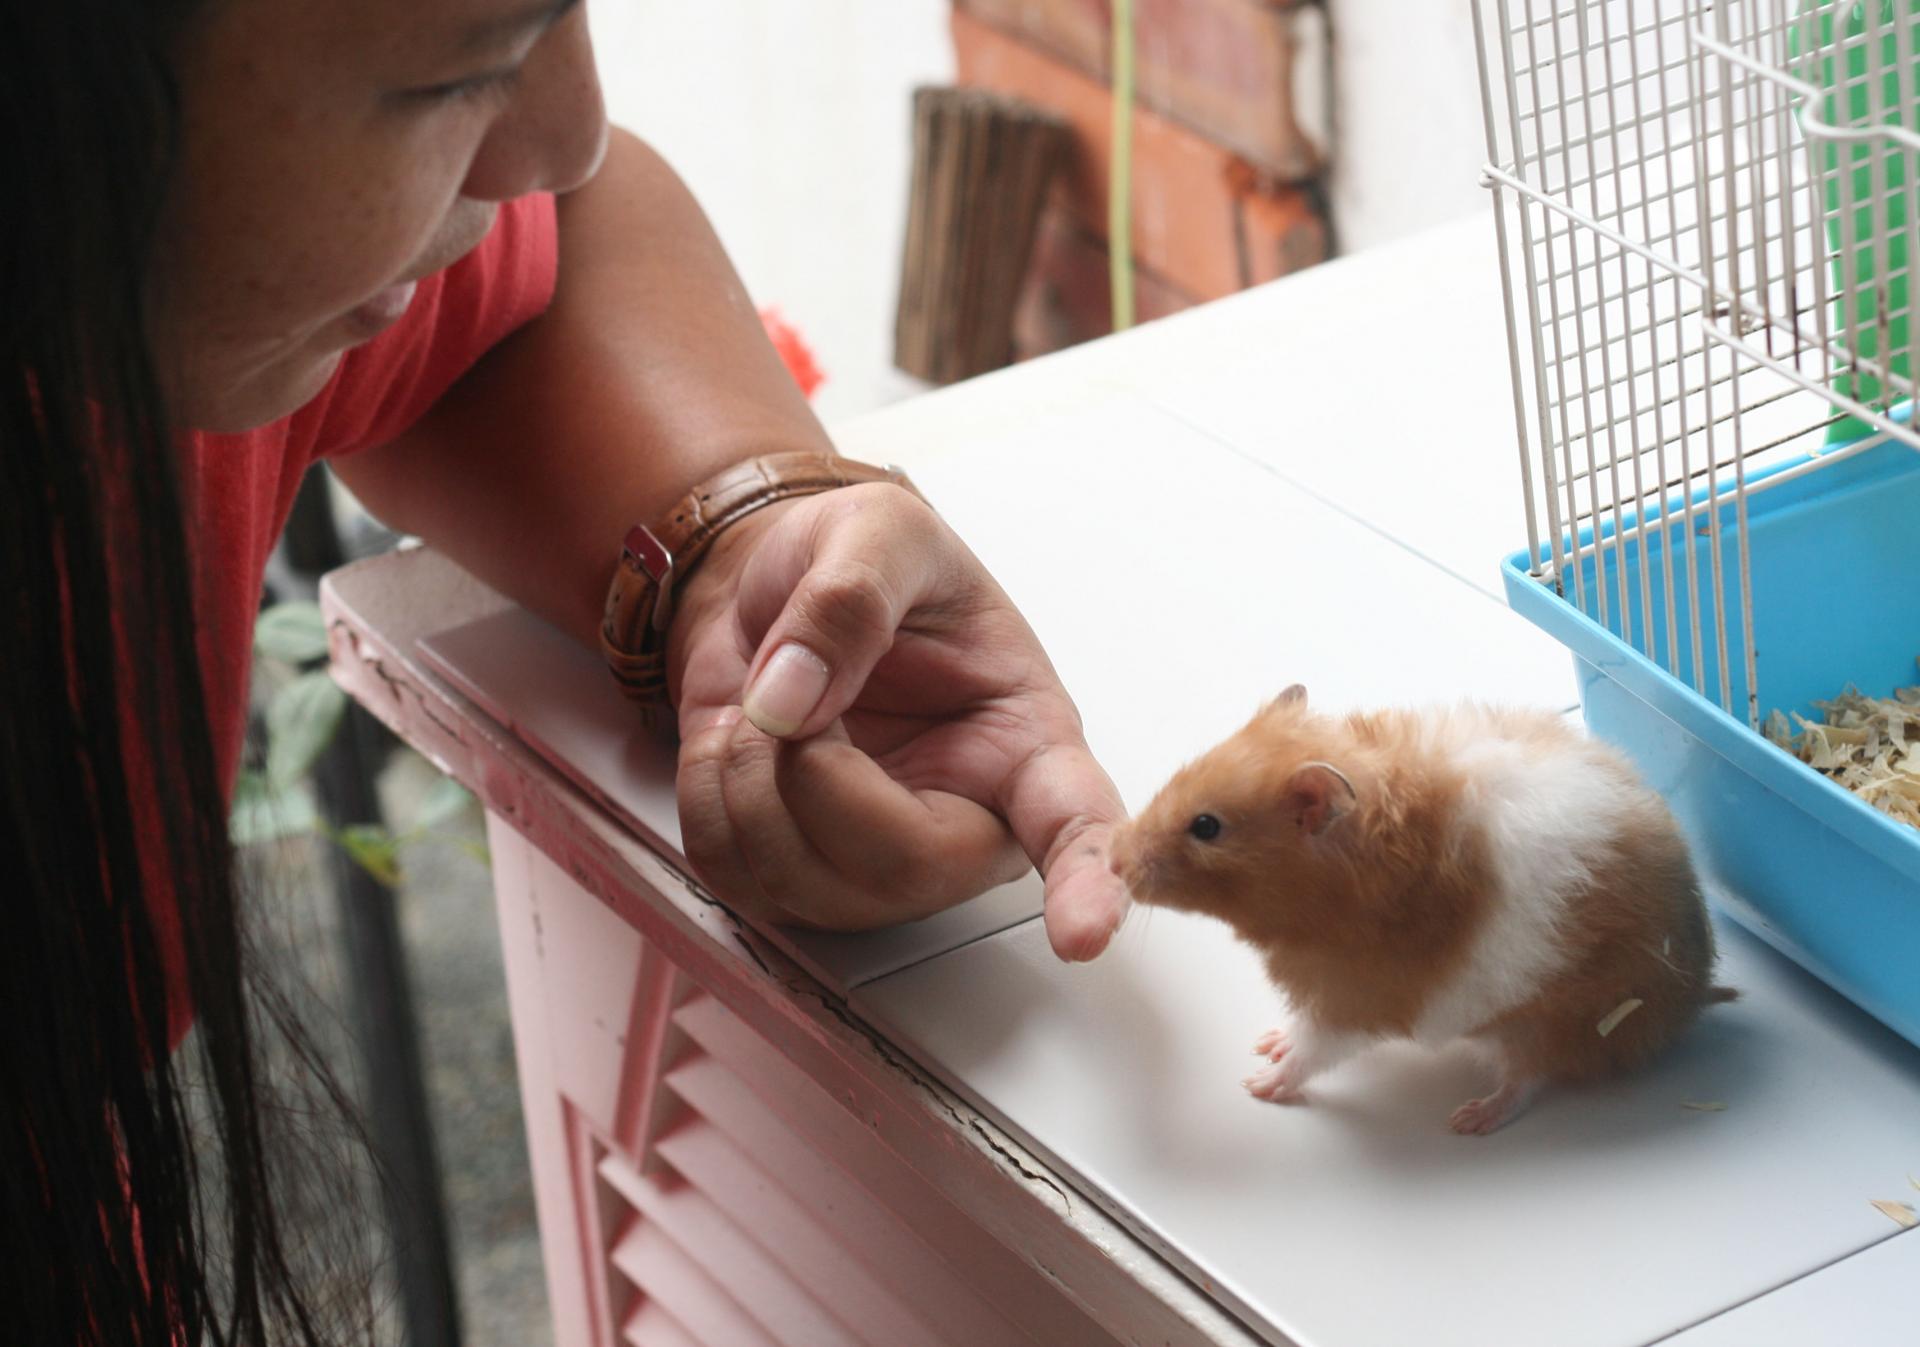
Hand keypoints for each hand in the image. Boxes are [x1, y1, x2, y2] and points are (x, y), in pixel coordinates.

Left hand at [668, 482, 1128, 960]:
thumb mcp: (876, 533)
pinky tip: (739, 743)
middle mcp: (965, 821)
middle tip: (790, 698)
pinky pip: (733, 874)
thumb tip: (795, 697)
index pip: (1075, 827)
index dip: (1087, 883)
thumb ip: (850, 595)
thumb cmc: (859, 567)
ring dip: (746, 777)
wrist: (771, 592)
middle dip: (816, 778)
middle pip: (906, 866)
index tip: (1084, 931)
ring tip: (768, 702)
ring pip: (806, 884)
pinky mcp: (796, 880)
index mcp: (1023, 741)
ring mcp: (878, 867)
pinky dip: (707, 794)